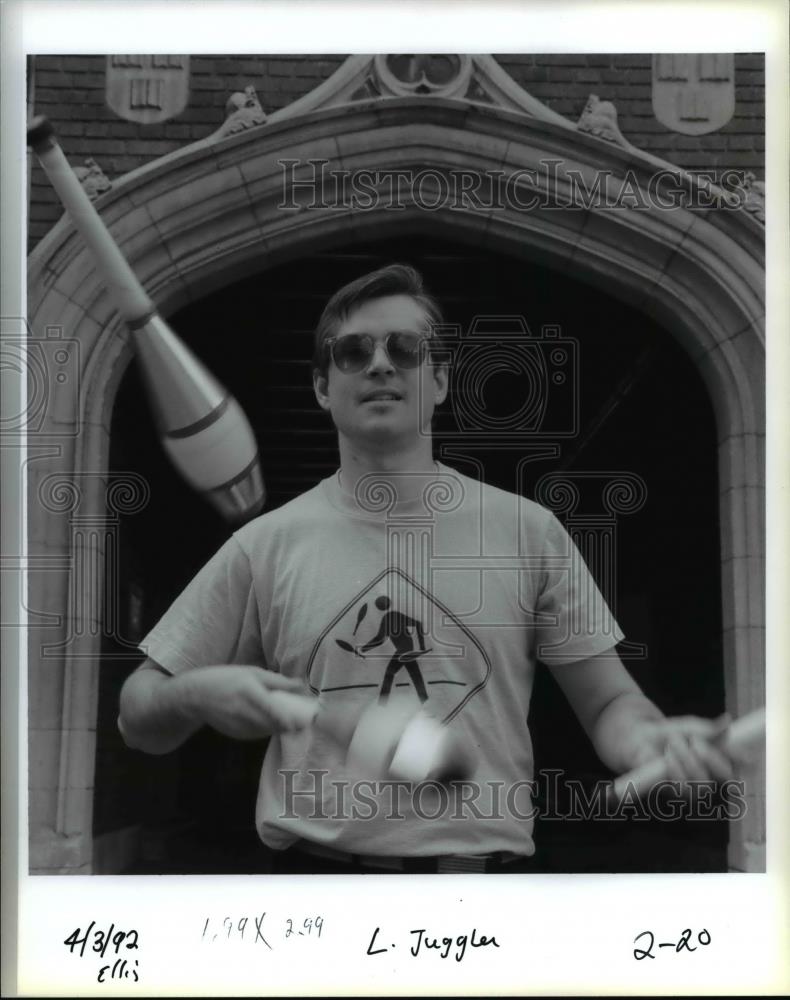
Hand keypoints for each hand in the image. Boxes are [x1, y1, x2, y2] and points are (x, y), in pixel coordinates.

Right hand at [178, 665, 316, 739]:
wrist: (196, 696)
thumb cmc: (227, 678)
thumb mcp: (252, 672)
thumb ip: (278, 681)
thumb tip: (302, 684)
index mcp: (251, 694)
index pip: (278, 713)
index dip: (296, 720)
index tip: (310, 718)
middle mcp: (246, 713)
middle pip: (278, 725)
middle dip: (293, 723)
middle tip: (305, 717)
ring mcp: (241, 728)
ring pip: (270, 731)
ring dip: (281, 726)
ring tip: (288, 716)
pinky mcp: (238, 736)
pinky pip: (260, 733)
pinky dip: (267, 727)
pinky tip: (266, 718)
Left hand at [624, 713, 734, 783]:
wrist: (638, 736)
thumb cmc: (668, 732)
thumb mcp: (688, 726)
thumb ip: (707, 728)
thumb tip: (727, 721)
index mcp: (717, 761)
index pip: (740, 765)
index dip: (745, 760)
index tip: (743, 751)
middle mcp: (709, 778)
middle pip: (726, 777)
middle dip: (711, 757)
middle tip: (696, 742)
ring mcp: (692, 788)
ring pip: (702, 783)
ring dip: (687, 760)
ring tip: (674, 743)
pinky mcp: (673, 793)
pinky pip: (681, 788)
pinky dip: (674, 769)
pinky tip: (667, 757)